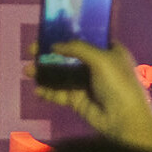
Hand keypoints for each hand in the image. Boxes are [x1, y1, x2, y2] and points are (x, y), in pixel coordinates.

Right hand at [31, 39, 151, 150]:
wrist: (123, 118)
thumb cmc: (118, 82)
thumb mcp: (101, 58)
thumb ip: (78, 48)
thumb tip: (55, 45)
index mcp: (109, 51)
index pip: (85, 38)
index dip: (67, 34)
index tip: (47, 33)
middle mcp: (98, 65)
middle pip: (69, 56)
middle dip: (49, 53)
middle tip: (31, 51)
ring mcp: (87, 83)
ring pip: (61, 75)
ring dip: (44, 72)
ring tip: (27, 71)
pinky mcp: (78, 100)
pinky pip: (60, 93)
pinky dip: (48, 91)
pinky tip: (37, 90)